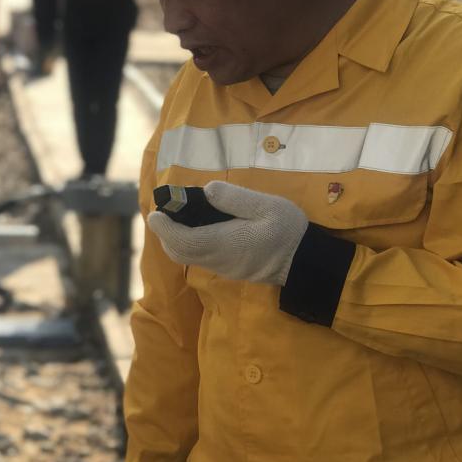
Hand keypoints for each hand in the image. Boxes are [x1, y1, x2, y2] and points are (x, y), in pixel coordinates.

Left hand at [148, 181, 308, 286]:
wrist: (306, 262)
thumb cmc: (287, 230)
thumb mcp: (266, 205)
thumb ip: (234, 198)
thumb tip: (205, 191)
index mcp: (224, 243)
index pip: (183, 240)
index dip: (165, 229)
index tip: (155, 215)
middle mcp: (219, 259)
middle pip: (180, 252)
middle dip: (166, 235)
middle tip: (163, 214)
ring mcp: (224, 268)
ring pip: (189, 258)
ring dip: (177, 241)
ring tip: (178, 219)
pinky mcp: (231, 270)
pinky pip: (201, 259)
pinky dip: (190, 246)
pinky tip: (198, 229)